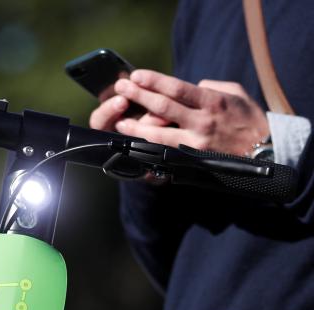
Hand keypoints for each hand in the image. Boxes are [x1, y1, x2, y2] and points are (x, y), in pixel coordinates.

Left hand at [90, 69, 269, 155]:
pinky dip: (149, 151)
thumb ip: (208, 88)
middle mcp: (201, 121)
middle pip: (162, 107)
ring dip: (137, 128)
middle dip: (139, 97)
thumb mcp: (233, 94)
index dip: (153, 81)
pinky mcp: (192, 160)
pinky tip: (135, 147)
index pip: (176, 88)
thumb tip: (188, 88)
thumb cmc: (248, 119)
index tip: (136, 76)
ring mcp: (195, 143)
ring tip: (120, 122)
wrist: (263, 152)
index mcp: (212, 101)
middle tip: (121, 89)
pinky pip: (166, 154)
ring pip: (158, 135)